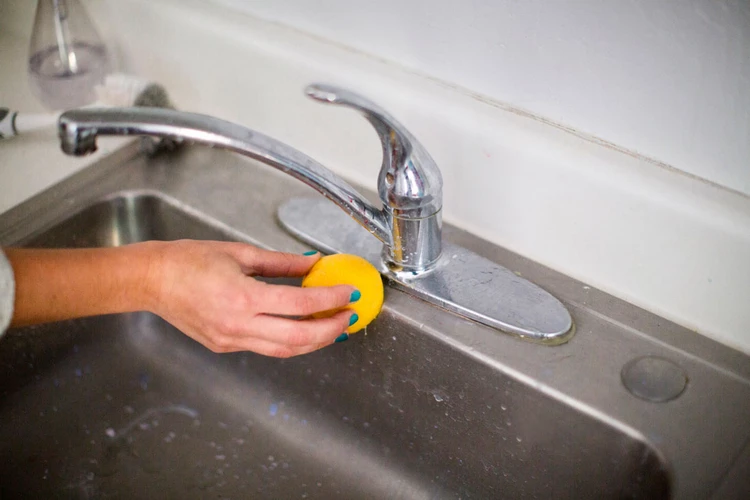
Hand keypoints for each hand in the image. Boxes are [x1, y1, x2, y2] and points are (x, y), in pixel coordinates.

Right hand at [147, 240, 355, 356]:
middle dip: (330, 329)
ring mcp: (231, 340)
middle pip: (298, 337)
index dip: (330, 299)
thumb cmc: (188, 261)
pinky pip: (265, 348)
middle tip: (349, 317)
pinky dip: (290, 341)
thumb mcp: (239, 253)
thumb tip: (311, 263)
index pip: (300, 303)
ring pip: (284, 350)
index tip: (348, 293)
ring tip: (333, 327)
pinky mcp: (225, 346)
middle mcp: (238, 324)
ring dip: (314, 341)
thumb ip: (281, 262)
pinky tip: (302, 329)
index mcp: (243, 297)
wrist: (151, 281)